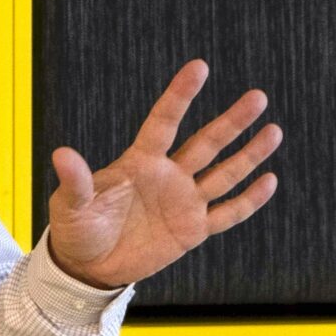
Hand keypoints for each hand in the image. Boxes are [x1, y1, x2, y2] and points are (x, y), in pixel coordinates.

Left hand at [46, 60, 281, 291]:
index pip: (164, 122)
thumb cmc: (76, 230)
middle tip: (258, 97)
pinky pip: (226, 213)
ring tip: (274, 131)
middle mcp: (167, 175)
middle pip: (206, 143)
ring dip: (249, 154)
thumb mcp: (70, 206)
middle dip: (232, 121)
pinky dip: (248, 200)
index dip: (180, 96)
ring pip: (224, 174)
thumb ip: (75, 181)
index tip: (199, 68)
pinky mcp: (192, 230)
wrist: (87, 267)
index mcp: (139, 162)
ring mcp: (183, 201)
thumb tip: (61, 154)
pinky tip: (270, 181)